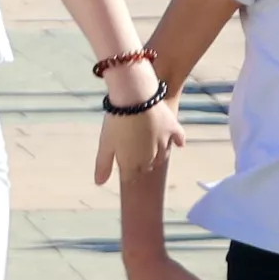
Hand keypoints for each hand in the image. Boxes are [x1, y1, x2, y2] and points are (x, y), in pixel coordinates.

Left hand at [93, 60, 182, 186]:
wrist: (134, 96)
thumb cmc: (116, 120)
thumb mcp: (106, 143)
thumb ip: (103, 165)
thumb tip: (99, 183)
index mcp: (132, 163)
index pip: (130, 176)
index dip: (125, 172)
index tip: (123, 167)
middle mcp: (150, 157)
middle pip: (147, 167)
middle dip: (141, 164)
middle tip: (135, 155)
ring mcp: (163, 143)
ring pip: (162, 156)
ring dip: (157, 156)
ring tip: (151, 150)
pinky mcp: (172, 128)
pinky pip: (179, 138)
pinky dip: (178, 142)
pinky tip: (179, 144)